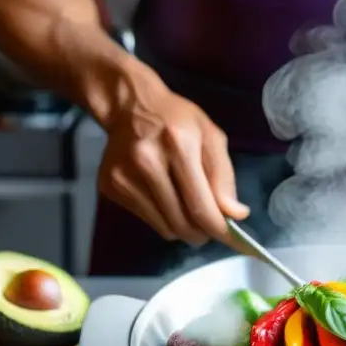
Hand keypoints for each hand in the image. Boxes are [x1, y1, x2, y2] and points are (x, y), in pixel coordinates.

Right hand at [97, 81, 248, 244]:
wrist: (129, 105)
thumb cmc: (178, 119)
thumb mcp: (211, 137)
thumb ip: (224, 176)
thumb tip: (236, 215)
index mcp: (178, 145)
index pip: (199, 204)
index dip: (219, 230)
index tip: (234, 241)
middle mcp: (146, 163)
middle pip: (181, 223)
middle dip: (203, 233)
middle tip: (212, 227)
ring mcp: (123, 177)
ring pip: (164, 228)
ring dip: (183, 228)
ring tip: (189, 209)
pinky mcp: (110, 187)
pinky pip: (147, 220)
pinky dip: (163, 217)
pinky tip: (165, 196)